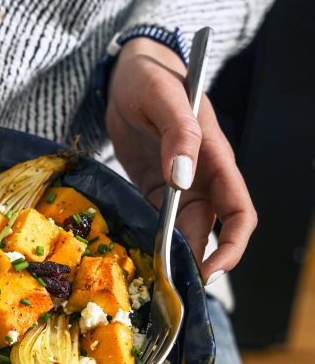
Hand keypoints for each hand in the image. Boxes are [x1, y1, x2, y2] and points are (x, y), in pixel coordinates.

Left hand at [106, 38, 256, 281]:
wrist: (124, 73)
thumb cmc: (149, 76)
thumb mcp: (163, 96)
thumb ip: (178, 133)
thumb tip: (183, 177)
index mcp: (215, 157)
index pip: (238, 210)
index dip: (231, 244)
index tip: (211, 269)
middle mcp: (201, 178)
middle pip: (210, 231)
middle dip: (197, 262)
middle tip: (172, 290)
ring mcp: (177, 186)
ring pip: (183, 231)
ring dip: (172, 255)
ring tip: (153, 281)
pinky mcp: (152, 189)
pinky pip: (157, 222)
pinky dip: (150, 240)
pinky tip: (136, 257)